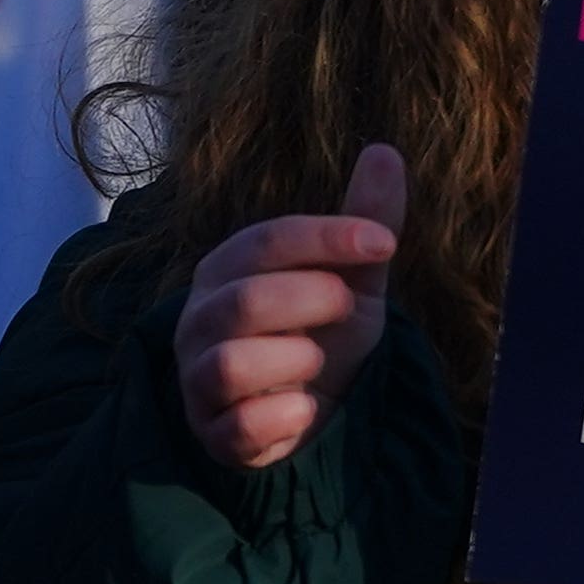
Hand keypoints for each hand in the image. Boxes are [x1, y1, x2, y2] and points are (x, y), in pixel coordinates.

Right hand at [174, 142, 405, 467]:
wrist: (313, 406)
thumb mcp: (352, 275)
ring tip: (318, 360)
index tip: (384, 242)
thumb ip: (365, 220)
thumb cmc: (322, 329)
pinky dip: (282, 417)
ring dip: (292, 359)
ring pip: (228, 365)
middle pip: (243, 301)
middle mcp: (201, 320)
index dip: (327, 236)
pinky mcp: (213, 433)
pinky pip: (237, 428)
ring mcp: (199, 379)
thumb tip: (384, 150)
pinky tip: (308, 407)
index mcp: (229, 270)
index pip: (265, 240)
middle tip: (347, 304)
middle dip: (308, 299)